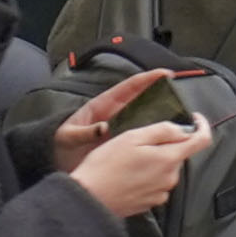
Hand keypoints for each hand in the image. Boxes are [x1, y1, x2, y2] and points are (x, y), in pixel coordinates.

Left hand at [52, 67, 184, 174]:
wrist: (54, 163)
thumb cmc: (59, 146)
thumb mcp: (68, 137)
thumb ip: (84, 133)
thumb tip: (104, 128)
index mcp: (102, 106)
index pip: (129, 87)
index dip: (147, 78)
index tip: (166, 73)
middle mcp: (115, 114)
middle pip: (143, 99)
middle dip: (162, 94)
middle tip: (181, 96)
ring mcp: (120, 127)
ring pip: (145, 117)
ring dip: (162, 116)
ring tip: (181, 117)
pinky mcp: (122, 141)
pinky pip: (142, 134)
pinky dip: (154, 134)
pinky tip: (168, 138)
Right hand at [69, 114, 211, 218]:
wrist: (87, 199)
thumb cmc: (105, 166)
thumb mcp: (132, 138)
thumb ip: (162, 131)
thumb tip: (184, 129)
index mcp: (169, 159)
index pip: (202, 140)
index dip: (201, 126)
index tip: (194, 118)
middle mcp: (171, 178)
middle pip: (179, 154)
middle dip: (166, 145)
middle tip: (139, 142)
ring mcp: (161, 193)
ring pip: (166, 169)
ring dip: (154, 162)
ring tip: (128, 161)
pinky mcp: (150, 203)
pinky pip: (156, 184)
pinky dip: (147, 177)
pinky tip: (127, 176)